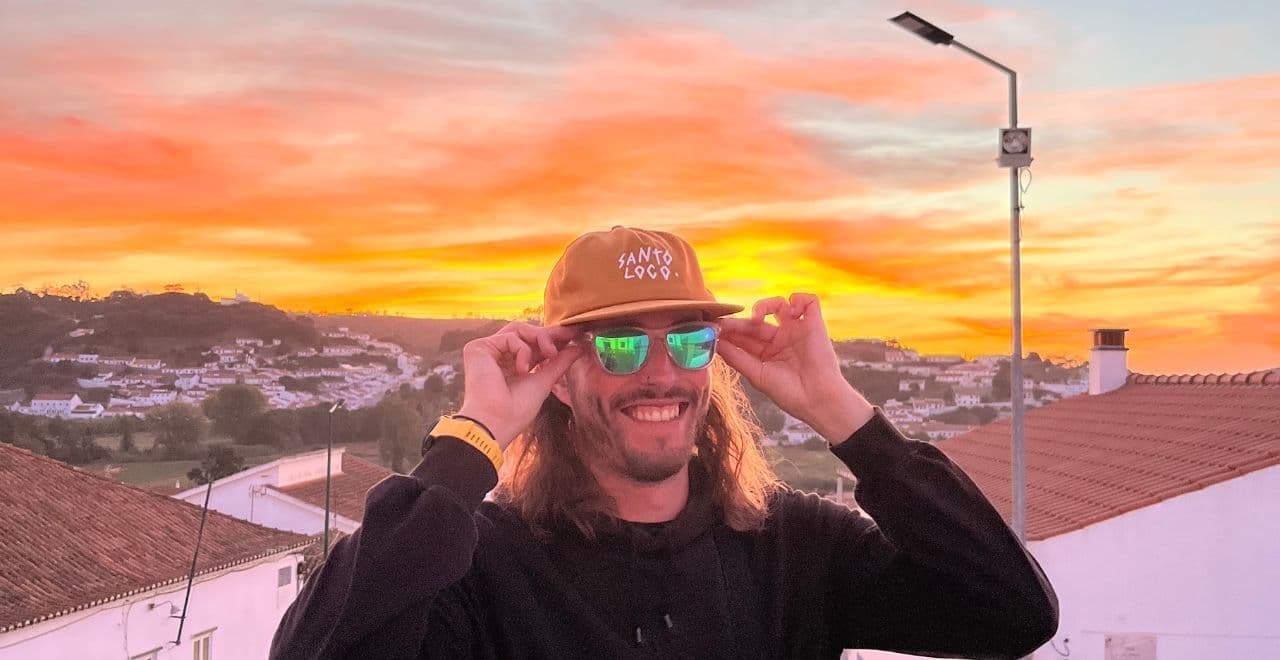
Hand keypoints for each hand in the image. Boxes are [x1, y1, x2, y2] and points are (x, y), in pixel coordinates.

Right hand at [455, 322, 583, 448]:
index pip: (533, 343)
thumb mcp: (545, 381)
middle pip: (525, 331)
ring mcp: (487, 351)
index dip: (553, 338)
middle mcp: (498, 355)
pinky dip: (522, 351)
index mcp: (511, 365)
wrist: (496, 423)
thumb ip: (560, 362)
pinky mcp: (477, 348)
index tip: (575, 334)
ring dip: (540, 339)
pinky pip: (509, 338)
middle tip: (570, 336)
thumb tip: (579, 346)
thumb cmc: (517, 411)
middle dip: (549, 334)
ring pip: (518, 329)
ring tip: (550, 355)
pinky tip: (522, 371)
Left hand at [717, 293, 872, 443]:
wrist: (817, 400)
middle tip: (723, 322)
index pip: (745, 335)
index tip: (712, 328)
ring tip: (756, 318)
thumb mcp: (757, 375)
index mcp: (767, 351)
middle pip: (756, 321)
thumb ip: (736, 357)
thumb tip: (714, 342)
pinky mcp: (814, 324)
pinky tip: (788, 311)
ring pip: (779, 304)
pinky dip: (798, 299)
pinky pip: (808, 301)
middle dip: (739, 321)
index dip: (730, 330)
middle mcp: (781, 338)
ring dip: (764, 305)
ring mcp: (797, 329)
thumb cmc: (788, 393)